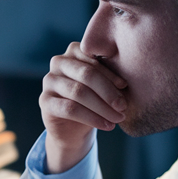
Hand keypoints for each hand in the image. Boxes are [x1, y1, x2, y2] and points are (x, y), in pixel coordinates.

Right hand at [39, 42, 127, 171]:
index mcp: (75, 51)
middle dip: (108, 92)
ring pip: (79, 92)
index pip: (94, 59)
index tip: (126, 87)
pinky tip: (107, 126)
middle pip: (86, 74)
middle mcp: (58, 62)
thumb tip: (133, 79)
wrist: (74, 127)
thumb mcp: (105, 86)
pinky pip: (70, 109)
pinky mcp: (44, 101)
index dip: (111, 74)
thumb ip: (112, 77)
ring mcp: (49, 81)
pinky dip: (92, 118)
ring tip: (118, 118)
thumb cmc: (95, 100)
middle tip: (124, 107)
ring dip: (102, 108)